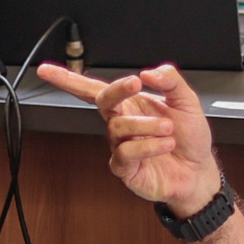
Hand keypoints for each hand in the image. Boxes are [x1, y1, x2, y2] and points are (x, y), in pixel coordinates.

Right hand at [36, 63, 221, 217]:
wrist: (198, 171)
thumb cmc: (188, 138)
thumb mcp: (187, 102)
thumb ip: (171, 81)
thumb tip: (149, 71)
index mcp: (131, 105)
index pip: (95, 89)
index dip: (68, 80)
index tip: (45, 71)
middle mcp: (122, 124)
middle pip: (102, 101)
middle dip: (116, 90)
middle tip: (135, 84)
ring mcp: (121, 146)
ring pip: (118, 127)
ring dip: (147, 125)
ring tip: (168, 130)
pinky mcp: (125, 168)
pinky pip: (126, 153)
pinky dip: (148, 146)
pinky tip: (164, 145)